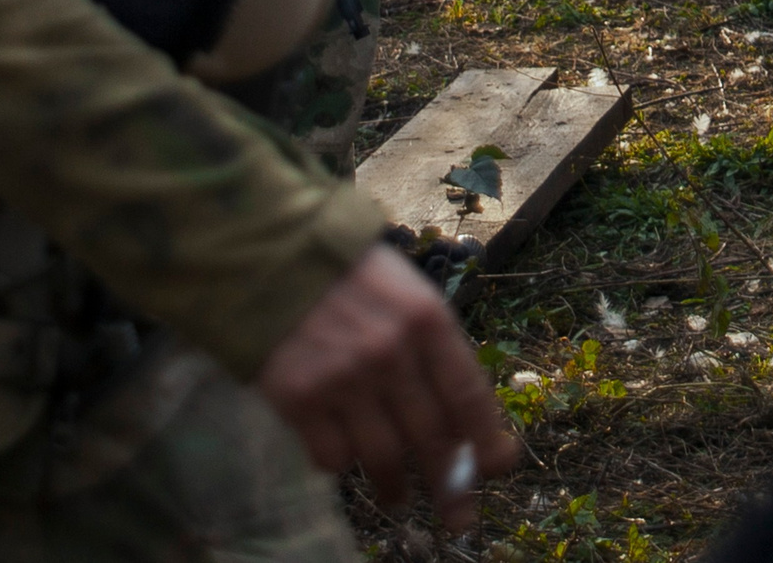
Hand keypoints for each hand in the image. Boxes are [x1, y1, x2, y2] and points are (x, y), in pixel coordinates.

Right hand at [255, 245, 518, 530]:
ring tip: (400, 498)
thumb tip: (461, 417)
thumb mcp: (409, 294)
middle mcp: (391, 353)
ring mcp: (342, 379)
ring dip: (396, 486)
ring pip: (381, 456)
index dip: (486, 439)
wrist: (274, 255)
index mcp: (427, 320)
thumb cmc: (352, 275)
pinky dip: (341, 464)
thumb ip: (435, 348)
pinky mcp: (296, 398)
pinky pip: (330, 455)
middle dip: (449, 485)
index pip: (468, 394)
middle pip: (430, 436)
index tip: (498, 469)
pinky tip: (343, 458)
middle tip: (459, 518)